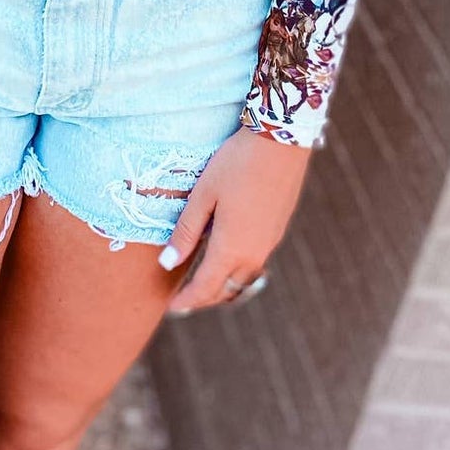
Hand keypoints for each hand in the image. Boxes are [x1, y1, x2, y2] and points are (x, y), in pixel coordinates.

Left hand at [157, 124, 312, 314]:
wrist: (281, 141)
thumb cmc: (236, 163)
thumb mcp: (203, 194)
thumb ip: (186, 232)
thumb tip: (168, 263)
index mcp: (231, 248)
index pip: (205, 288)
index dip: (187, 300)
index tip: (170, 308)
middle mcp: (254, 253)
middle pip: (226, 289)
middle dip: (204, 298)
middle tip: (184, 298)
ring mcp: (269, 243)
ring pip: (243, 279)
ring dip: (223, 287)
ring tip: (204, 282)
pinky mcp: (277, 230)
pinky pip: (255, 264)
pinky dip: (237, 270)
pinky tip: (227, 257)